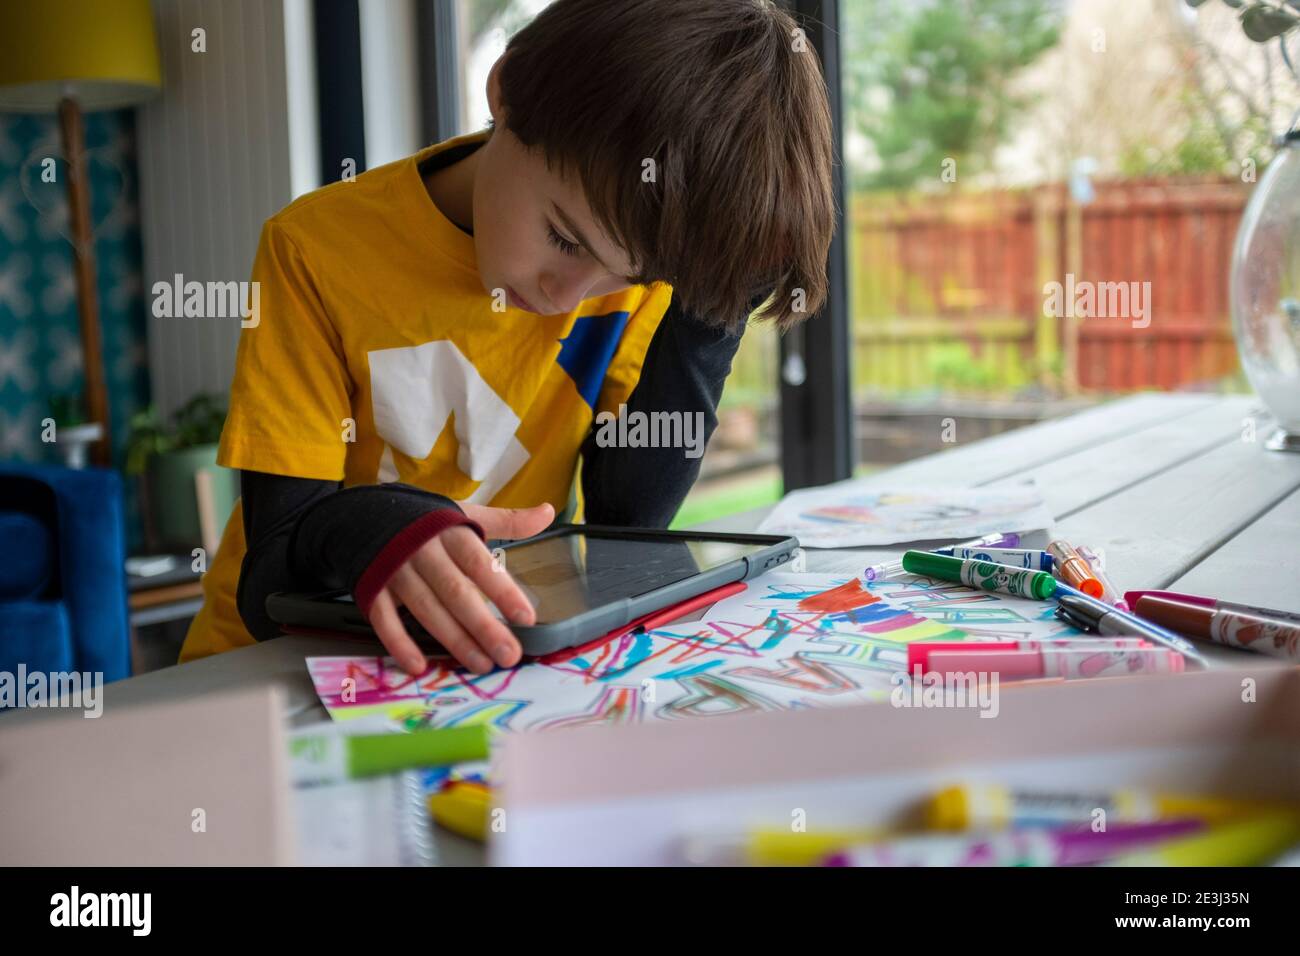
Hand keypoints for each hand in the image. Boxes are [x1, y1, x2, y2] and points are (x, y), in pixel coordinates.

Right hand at [367, 502, 553, 675]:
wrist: (362, 515)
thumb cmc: (426, 521)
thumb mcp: (465, 514)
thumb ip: (508, 520)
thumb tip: (549, 512)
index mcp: (449, 532)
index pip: (479, 563)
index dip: (502, 590)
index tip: (526, 617)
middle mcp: (423, 552)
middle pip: (456, 592)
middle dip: (483, 626)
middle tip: (509, 654)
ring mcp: (395, 571)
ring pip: (427, 609)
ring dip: (454, 640)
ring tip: (481, 664)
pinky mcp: (373, 588)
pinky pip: (385, 619)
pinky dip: (399, 643)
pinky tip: (420, 666)